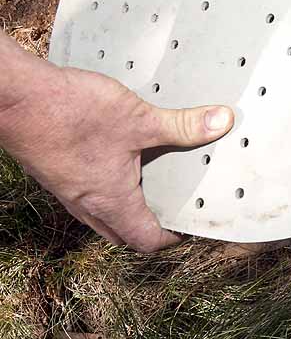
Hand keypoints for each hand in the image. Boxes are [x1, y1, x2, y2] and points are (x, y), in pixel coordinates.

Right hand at [3, 66, 233, 252]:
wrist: (14, 98)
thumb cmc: (71, 113)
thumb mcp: (138, 119)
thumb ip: (182, 125)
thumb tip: (222, 122)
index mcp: (111, 203)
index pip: (146, 241)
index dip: (172, 238)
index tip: (190, 226)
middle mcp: (87, 204)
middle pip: (122, 233)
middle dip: (149, 226)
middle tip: (174, 206)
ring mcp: (66, 190)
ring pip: (101, 213)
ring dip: (126, 205)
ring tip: (151, 181)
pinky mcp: (54, 171)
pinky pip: (85, 191)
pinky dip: (105, 185)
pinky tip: (116, 157)